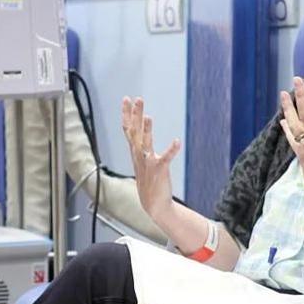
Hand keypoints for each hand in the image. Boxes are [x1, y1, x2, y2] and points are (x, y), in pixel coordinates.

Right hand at [121, 96, 180, 222]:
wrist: (153, 204)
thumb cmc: (149, 182)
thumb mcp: (141, 161)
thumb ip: (140, 146)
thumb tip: (139, 133)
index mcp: (135, 152)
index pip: (128, 129)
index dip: (127, 114)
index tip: (126, 99)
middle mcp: (139, 155)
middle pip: (134, 131)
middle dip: (135, 115)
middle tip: (137, 99)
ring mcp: (148, 163)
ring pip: (145, 143)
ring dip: (146, 130)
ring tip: (148, 117)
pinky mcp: (159, 170)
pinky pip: (165, 158)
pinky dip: (171, 150)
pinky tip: (177, 142)